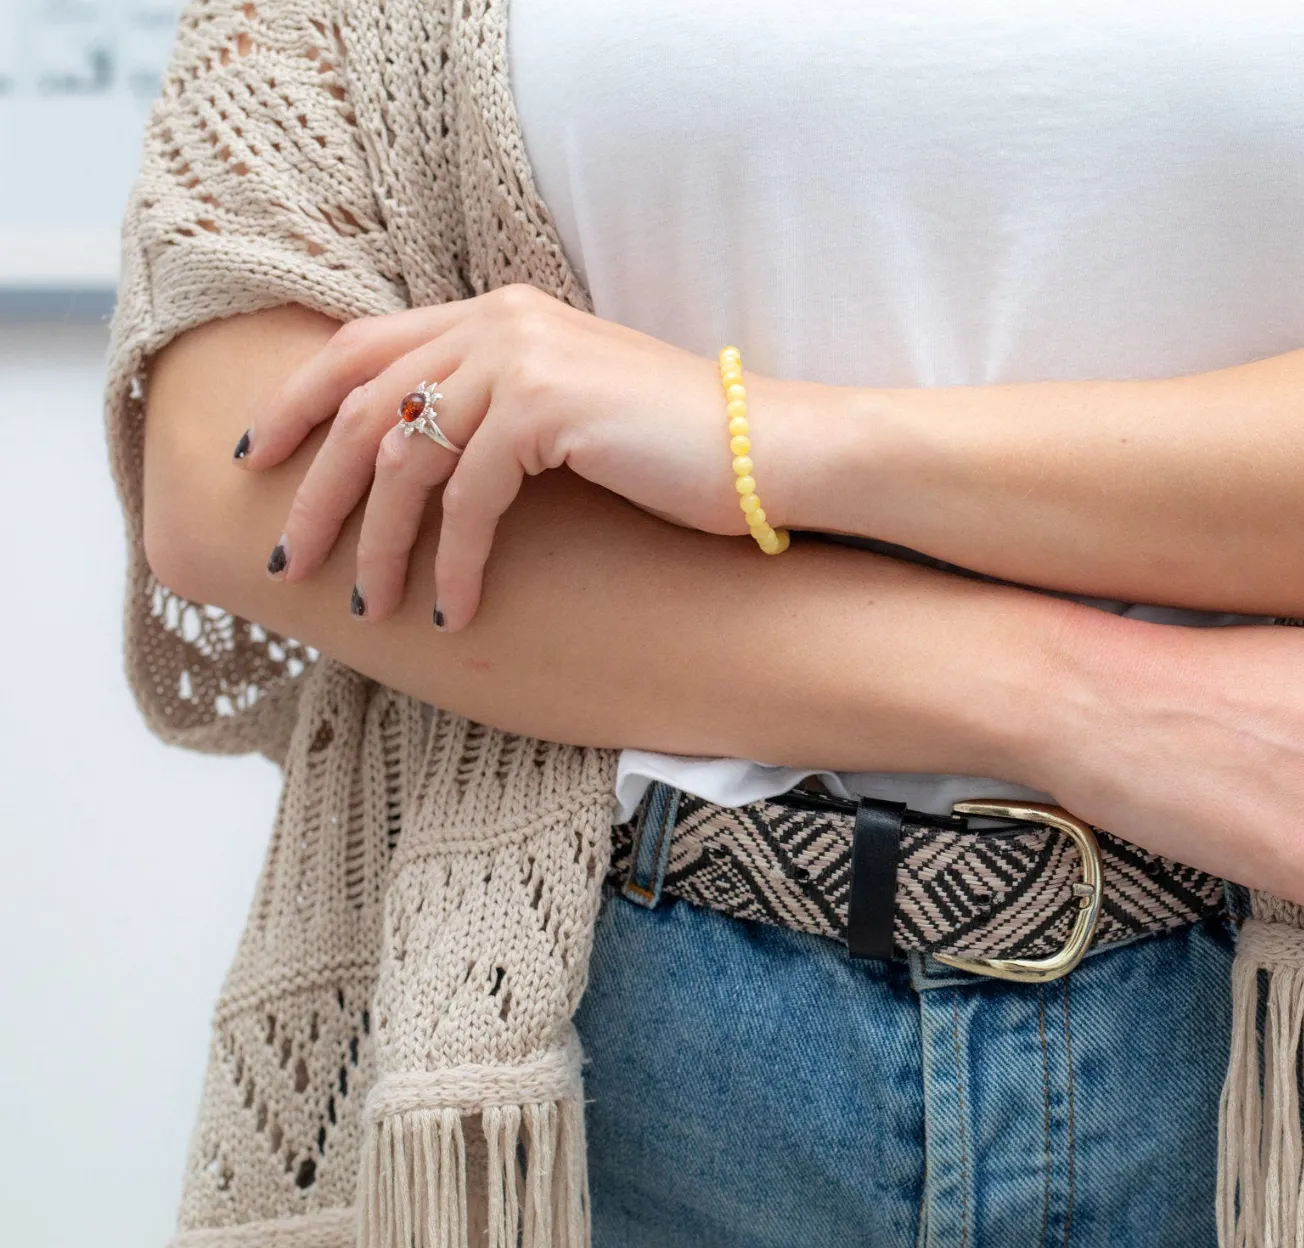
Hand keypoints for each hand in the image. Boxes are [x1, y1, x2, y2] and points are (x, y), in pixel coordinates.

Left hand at [235, 284, 805, 627]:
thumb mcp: (571, 410)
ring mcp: (522, 357)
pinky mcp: (547, 408)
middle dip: (317, 490)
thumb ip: (498, 404)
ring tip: (369, 605)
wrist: (772, 449)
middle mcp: (500, 320)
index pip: (363, 344)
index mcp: (499, 311)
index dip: (299, 402)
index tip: (261, 461)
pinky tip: (452, 610)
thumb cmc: (680, 446)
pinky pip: (466, 500)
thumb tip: (419, 458)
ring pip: (406, 458)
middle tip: (288, 559)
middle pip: (364, 402)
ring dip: (378, 543)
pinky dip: (450, 563)